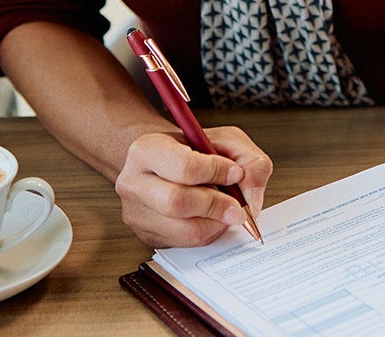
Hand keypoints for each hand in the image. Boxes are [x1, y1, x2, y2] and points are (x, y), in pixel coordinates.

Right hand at [115, 128, 272, 246]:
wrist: (166, 164)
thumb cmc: (194, 151)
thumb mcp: (225, 140)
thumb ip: (249, 160)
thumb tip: (251, 196)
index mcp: (146, 149)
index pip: (183, 167)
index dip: (216, 172)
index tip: (235, 173)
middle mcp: (133, 182)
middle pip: (177, 202)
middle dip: (217, 205)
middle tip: (237, 206)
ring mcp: (136, 213)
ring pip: (184, 229)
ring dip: (215, 223)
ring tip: (225, 210)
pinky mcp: (147, 236)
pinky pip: (185, 243)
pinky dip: (207, 233)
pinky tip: (211, 218)